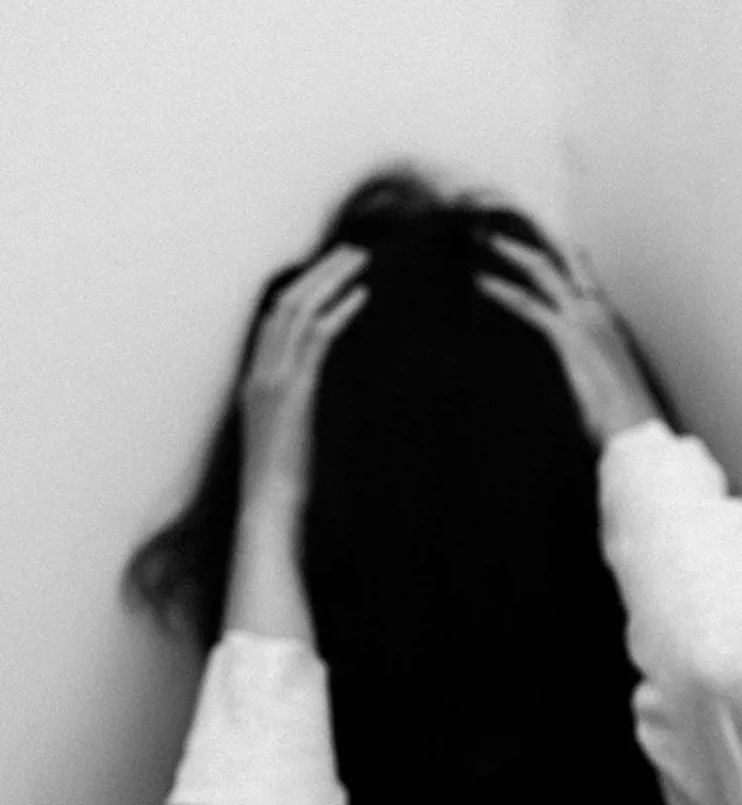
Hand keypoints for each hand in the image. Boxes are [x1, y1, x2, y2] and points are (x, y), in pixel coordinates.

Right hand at [240, 244, 368, 516]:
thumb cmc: (283, 478)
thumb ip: (296, 402)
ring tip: (359, 259)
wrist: (270, 506)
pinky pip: (316, 339)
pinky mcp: (294, 391)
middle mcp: (260, 371)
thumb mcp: (288, 430)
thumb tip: (313, 387)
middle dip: (319, 272)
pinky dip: (338, 311)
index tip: (329, 268)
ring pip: (299, 311)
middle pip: (287, 304)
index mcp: (256, 378)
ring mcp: (274, 379)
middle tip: (350, 251)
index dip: (303, 287)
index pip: (276, 318)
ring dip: (330, 280)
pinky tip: (361, 296)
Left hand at [476, 235, 663, 449]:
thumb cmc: (624, 416)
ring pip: (544, 273)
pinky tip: (482, 281)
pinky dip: (503, 291)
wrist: (635, 427)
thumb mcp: (607, 386)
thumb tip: (583, 379)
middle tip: (504, 234)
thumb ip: (592, 372)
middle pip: (563, 265)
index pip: (587, 279)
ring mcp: (584, 321)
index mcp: (609, 324)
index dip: (569, 257)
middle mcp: (598, 314)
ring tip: (488, 240)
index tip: (551, 241)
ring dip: (514, 253)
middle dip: (532, 245)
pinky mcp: (568, 337)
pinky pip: (529, 305)